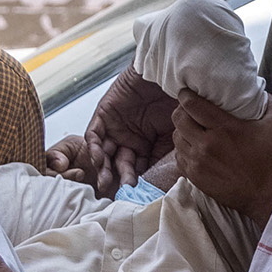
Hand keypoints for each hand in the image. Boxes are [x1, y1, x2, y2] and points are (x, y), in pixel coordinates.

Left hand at [45, 70, 176, 198]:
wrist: (169, 73)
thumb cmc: (177, 101)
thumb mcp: (175, 134)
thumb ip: (166, 155)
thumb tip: (162, 181)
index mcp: (147, 146)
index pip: (138, 170)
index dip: (137, 183)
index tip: (136, 198)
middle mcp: (129, 139)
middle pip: (119, 165)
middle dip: (119, 179)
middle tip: (119, 192)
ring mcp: (115, 128)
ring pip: (104, 154)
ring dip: (103, 169)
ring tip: (104, 182)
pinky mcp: (103, 115)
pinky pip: (93, 135)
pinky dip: (94, 148)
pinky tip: (98, 160)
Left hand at [172, 91, 271, 222]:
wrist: (269, 196)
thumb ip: (268, 102)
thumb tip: (259, 89)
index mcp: (225, 128)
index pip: (192, 105)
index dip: (186, 95)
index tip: (187, 93)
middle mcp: (207, 144)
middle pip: (178, 119)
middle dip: (181, 110)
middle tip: (189, 110)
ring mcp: (199, 162)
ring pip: (176, 138)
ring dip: (181, 130)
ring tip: (191, 129)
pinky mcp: (196, 177)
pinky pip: (178, 158)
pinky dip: (183, 150)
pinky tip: (194, 148)